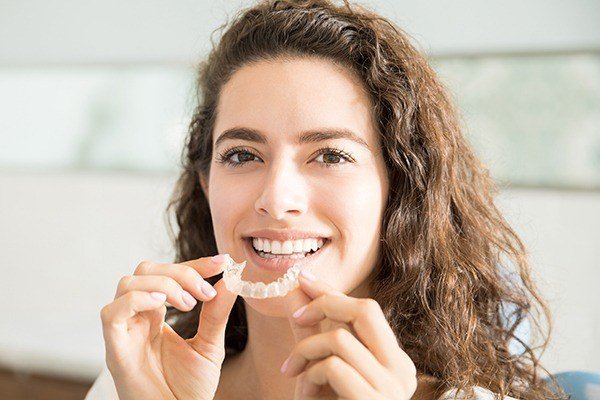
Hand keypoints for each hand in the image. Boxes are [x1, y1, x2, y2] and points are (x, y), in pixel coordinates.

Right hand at [100, 255, 237, 399]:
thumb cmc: (188, 390)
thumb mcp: (210, 346)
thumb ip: (216, 314)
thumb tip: (232, 280)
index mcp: (157, 315)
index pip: (169, 274)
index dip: (194, 264)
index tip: (222, 263)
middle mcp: (137, 318)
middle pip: (146, 270)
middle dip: (181, 272)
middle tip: (205, 292)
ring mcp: (124, 332)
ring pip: (128, 283)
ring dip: (163, 285)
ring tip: (188, 304)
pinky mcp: (114, 349)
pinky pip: (112, 312)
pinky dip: (136, 300)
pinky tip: (162, 306)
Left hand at [284, 270, 416, 398]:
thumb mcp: (324, 370)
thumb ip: (316, 333)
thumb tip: (299, 290)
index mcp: (396, 361)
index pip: (367, 310)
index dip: (332, 291)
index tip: (303, 279)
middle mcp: (402, 371)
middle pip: (365, 310)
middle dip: (325, 304)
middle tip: (297, 316)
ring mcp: (392, 390)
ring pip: (340, 338)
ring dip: (306, 350)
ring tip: (292, 370)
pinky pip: (333, 367)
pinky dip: (309, 373)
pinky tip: (302, 391)